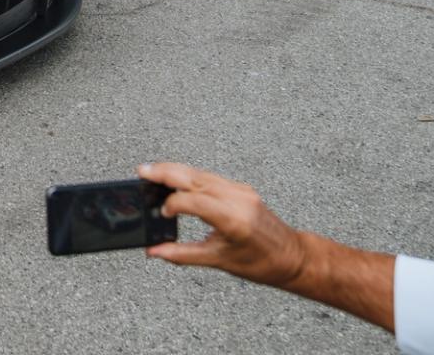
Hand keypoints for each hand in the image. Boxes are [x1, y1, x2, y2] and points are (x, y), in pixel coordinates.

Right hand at [138, 162, 307, 288]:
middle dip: (165, 172)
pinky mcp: (241, 188)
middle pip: (193, 177)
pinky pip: (210, 177)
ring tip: (152, 172)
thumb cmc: (262, 263)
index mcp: (232, 219)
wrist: (292, 256)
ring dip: (175, 170)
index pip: (192, 201)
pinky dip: (190, 176)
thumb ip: (182, 254)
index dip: (172, 206)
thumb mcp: (219, 261)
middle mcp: (237, 198)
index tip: (162, 215)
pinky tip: (177, 179)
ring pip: (200, 173)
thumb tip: (154, 251)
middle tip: (142, 171)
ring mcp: (240, 190)